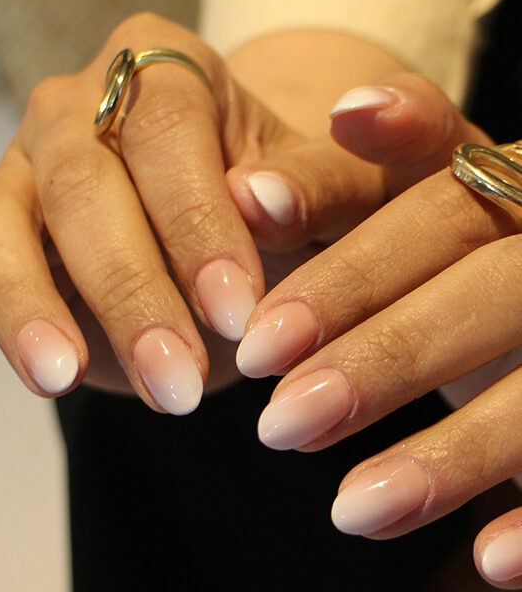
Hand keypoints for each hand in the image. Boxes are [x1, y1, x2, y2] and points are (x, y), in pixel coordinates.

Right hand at [0, 15, 427, 413]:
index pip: (169, 131)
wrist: (237, 237)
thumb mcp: (328, 195)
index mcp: (173, 72)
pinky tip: (53, 372)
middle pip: (87, 182)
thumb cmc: (287, 210)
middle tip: (179, 376)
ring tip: (79, 378)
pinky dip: (16, 318)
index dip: (197, 224)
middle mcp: (89, 105)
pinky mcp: (11, 224)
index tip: (236, 311)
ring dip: (50, 311)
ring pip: (19, 225)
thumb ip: (315, 188)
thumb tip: (263, 201)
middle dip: (134, 289)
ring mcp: (38, 163)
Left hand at [237, 80, 521, 586]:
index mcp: (503, 190)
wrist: (518, 306)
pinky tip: (486, 559)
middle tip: (282, 422)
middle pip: (488, 283)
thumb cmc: (448, 260)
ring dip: (451, 453)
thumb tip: (250, 196)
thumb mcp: (398, 218)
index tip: (260, 340)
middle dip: (384, 357)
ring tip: (352, 508)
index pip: (435, 207)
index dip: (349, 275)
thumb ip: (336, 195)